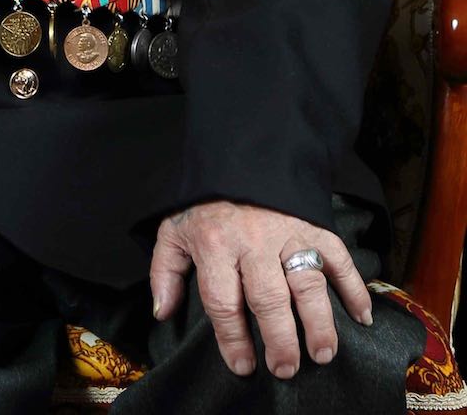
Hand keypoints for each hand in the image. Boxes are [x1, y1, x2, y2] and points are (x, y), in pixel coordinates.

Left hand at [150, 201, 372, 379]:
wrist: (238, 157)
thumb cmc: (205, 204)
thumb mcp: (174, 231)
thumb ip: (165, 271)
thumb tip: (163, 312)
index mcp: (214, 242)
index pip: (222, 300)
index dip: (232, 338)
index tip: (242, 366)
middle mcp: (252, 240)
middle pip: (269, 298)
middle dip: (279, 340)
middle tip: (285, 369)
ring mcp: (288, 232)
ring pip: (307, 284)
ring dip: (319, 323)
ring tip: (322, 355)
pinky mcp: (315, 226)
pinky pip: (339, 260)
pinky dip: (354, 289)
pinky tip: (362, 319)